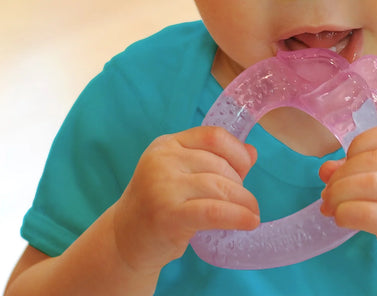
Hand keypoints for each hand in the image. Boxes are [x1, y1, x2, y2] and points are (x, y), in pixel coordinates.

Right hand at [111, 126, 259, 274]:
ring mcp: (163, 186)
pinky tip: (250, 221)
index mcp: (167, 144)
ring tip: (252, 212)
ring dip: (243, 201)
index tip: (246, 168)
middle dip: (239, 183)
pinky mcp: (168, 215)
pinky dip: (237, 216)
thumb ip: (214, 160)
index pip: (212, 136)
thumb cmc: (160, 204)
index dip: (236, 151)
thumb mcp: (182, 174)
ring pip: (219, 187)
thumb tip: (252, 152)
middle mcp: (163, 160)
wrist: (124, 240)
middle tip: (244, 200)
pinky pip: (213, 211)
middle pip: (218, 164)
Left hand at [319, 122, 376, 294]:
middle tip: (328, 189)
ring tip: (329, 204)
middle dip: (343, 173)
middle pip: (376, 159)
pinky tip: (340, 218)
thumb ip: (363, 172)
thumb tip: (326, 169)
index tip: (348, 160)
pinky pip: (368, 213)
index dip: (362, 141)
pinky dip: (346, 212)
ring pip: (370, 183)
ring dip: (339, 192)